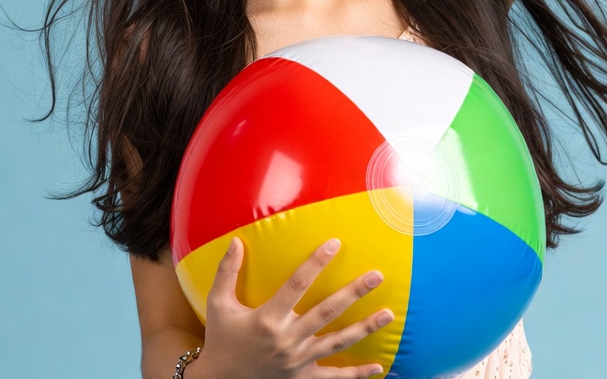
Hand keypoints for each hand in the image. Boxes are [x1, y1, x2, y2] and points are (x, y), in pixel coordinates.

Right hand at [194, 237, 393, 378]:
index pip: (297, 284)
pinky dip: (357, 375)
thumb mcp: (218, 305)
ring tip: (388, 314)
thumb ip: (226, 272)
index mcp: (267, 317)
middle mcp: (286, 338)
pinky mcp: (302, 378)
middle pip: (327, 311)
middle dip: (353, 292)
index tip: (335, 243)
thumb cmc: (220, 339)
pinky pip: (333, 378)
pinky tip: (379, 368)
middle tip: (377, 275)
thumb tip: (235, 240)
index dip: (316, 262)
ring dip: (364, 328)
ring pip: (337, 342)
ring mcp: (297, 360)